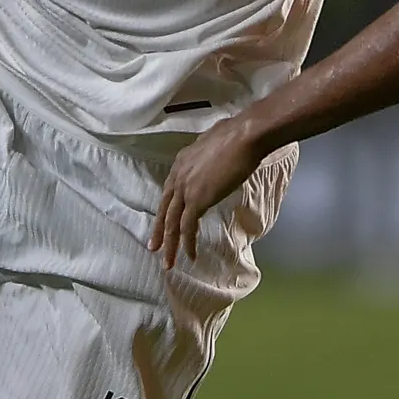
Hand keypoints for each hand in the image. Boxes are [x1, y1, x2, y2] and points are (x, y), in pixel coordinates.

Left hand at [148, 117, 267, 266]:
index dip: (166, 208)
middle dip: (159, 230)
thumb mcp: (216, 144)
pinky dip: (188, 243)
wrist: (244, 137)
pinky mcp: (196, 200)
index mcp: (182, 162)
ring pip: (172, 222)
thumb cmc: (238, 136)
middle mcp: (178, 175)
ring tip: (169, 262)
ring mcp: (185, 189)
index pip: (170, 190)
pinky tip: (190, 256)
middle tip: (154, 247)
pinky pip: (187, 227)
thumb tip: (218, 158)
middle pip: (164, 209)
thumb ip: (211, 156)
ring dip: (170, 244)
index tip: (164, 221)